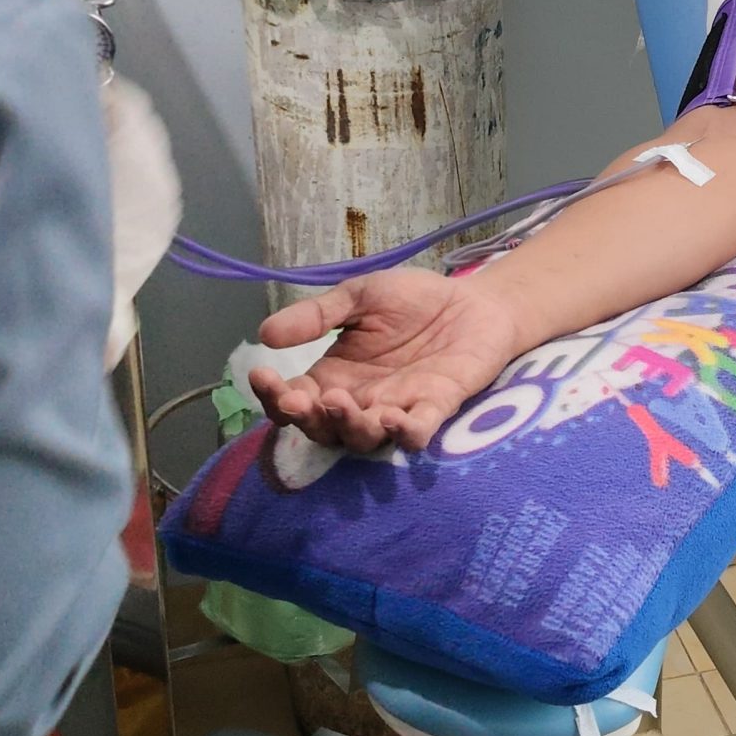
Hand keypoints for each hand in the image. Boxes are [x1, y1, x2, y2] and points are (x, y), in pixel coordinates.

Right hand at [249, 267, 527, 452]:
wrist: (474, 300)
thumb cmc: (414, 302)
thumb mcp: (359, 297)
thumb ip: (318, 315)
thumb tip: (264, 334)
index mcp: (335, 376)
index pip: (294, 399)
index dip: (273, 395)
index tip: (262, 374)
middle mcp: (361, 401)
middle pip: (323, 429)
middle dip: (307, 419)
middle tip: (300, 400)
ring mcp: (397, 408)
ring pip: (364, 439)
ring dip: (349, 427)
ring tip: (342, 403)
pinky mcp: (436, 407)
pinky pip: (416, 433)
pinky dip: (403, 433)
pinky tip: (391, 419)